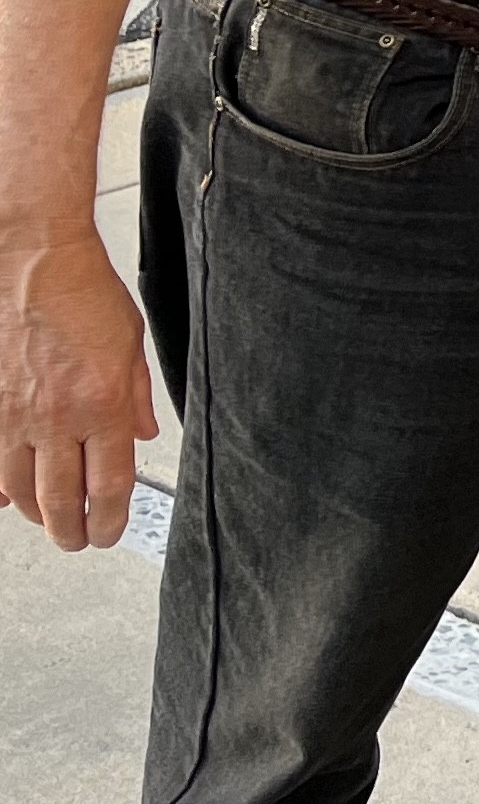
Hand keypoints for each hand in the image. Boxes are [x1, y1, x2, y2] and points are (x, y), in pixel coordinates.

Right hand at [0, 229, 158, 549]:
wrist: (32, 262)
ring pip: (20, 490)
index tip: (110, 533)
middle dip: (73, 532)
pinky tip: (7, 499)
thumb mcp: (131, 344)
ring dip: (38, 515)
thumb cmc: (84, 294)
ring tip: (53, 521)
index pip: (110, 485)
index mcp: (103, 403)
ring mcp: (14, 417)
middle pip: (61, 500)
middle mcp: (57, 418)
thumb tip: (142, 438)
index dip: (111, 520)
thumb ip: (137, 397)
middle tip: (81, 541)